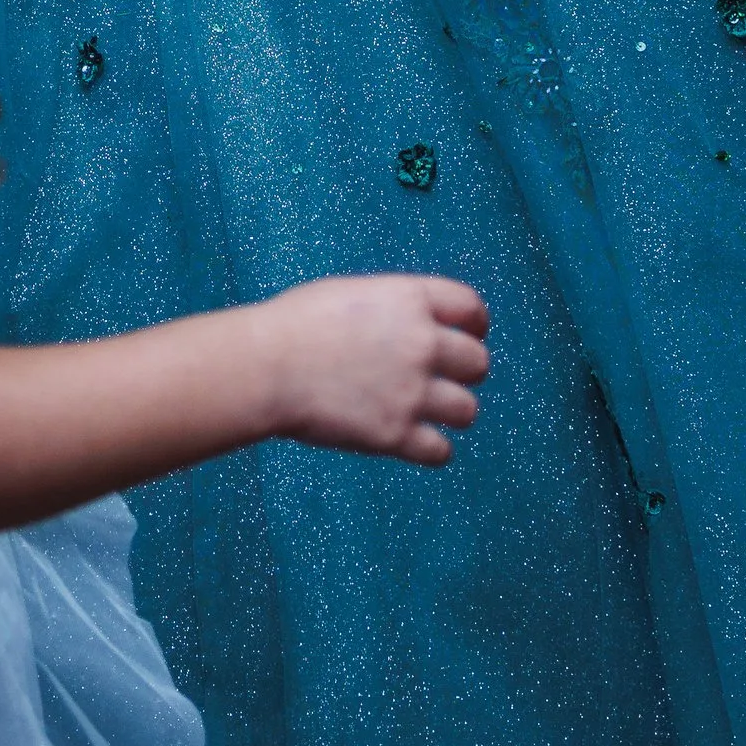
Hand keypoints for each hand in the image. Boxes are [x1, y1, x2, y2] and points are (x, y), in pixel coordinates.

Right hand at [258, 273, 492, 466]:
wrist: (267, 366)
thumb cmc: (296, 324)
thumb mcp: (352, 294)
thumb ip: (393, 309)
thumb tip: (413, 326)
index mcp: (410, 301)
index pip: (471, 308)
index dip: (475, 324)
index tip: (470, 335)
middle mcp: (422, 344)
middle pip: (478, 363)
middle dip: (465, 371)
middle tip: (444, 378)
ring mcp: (412, 391)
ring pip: (467, 410)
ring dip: (452, 411)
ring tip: (428, 412)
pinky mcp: (397, 434)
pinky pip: (441, 451)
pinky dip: (431, 449)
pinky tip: (415, 441)